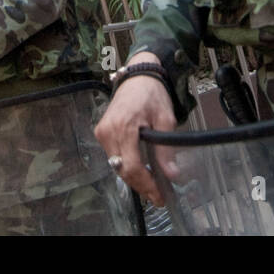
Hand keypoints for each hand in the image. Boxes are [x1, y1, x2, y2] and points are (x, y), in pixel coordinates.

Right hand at [94, 52, 178, 206]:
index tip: (159, 196)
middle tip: (158, 196)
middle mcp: (109, 131)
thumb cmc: (153, 94)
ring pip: (117, 166)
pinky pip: (113, 156)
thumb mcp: (166, 120)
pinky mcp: (101, 132)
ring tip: (152, 186)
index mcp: (125, 127)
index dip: (146, 185)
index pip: (132, 166)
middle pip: (123, 170)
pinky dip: (126, 166)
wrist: (138, 76)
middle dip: (141, 185)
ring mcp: (102, 132)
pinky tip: (140, 170)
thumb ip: (166, 149)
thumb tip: (172, 175)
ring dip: (133, 177)